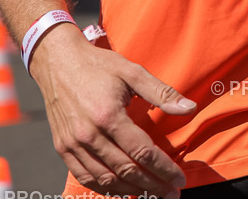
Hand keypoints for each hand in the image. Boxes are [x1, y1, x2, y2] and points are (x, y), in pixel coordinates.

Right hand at [30, 24, 195, 197]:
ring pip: (106, 180)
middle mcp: (89, 134)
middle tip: (171, 194)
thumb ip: (161, 92)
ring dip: (131, 191)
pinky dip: (105, 187)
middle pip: (126, 171)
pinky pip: (85, 177)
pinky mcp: (63, 148)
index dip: (164, 169)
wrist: (58, 61)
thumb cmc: (97, 64)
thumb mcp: (132, 71)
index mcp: (108, 115)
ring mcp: (73, 144)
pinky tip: (121, 188)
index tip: (179, 179)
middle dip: (152, 185)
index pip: (142, 152)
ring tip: (150, 194)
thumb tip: (189, 108)